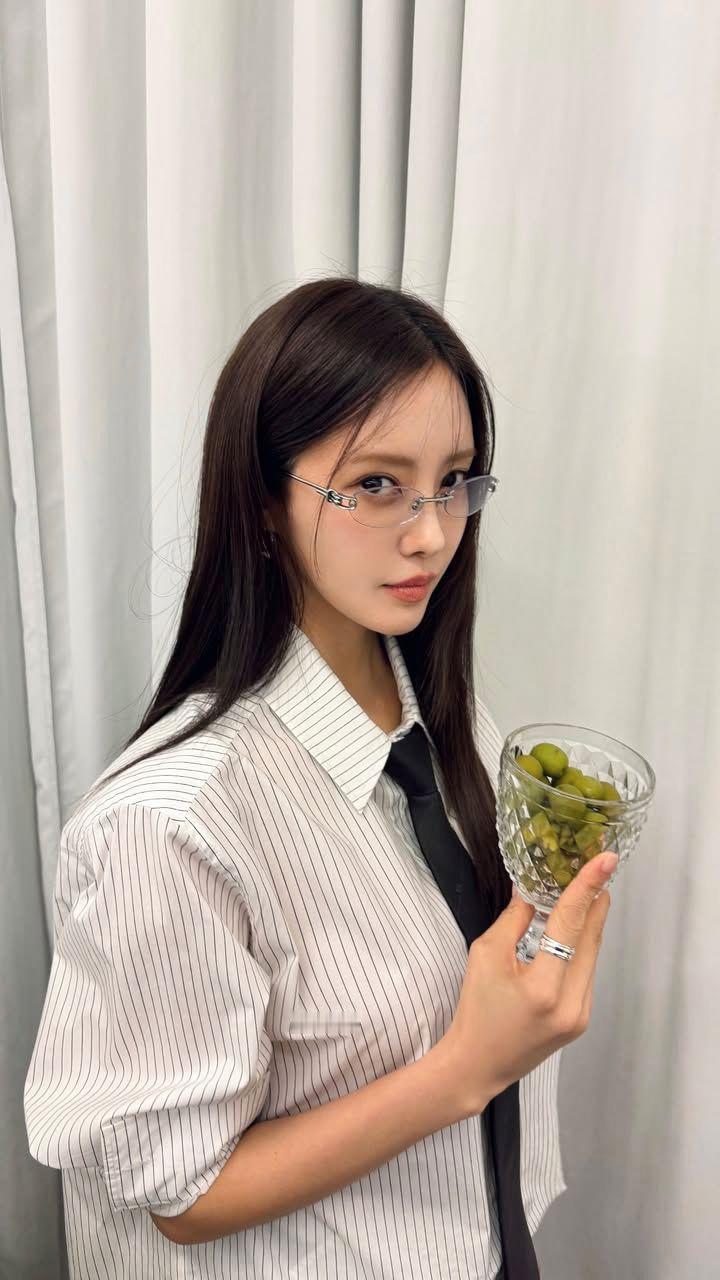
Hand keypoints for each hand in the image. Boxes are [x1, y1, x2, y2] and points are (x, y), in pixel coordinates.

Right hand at [439, 852, 616, 1114]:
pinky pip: (587, 971)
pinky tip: (572, 930)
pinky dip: (582, 946)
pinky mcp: (582, 1020)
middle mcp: (571, 1003)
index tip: (606, 859)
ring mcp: (581, 1014)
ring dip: (588, 922)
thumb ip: (515, 919)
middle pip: (591, 937)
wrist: (478, 1065)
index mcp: (544, 987)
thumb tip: (534, 888)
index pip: (571, 924)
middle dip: (594, 899)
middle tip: (595, 865)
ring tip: (584, 891)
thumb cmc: (475, 1010)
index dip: (587, 886)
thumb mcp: (486, 955)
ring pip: (593, 954)